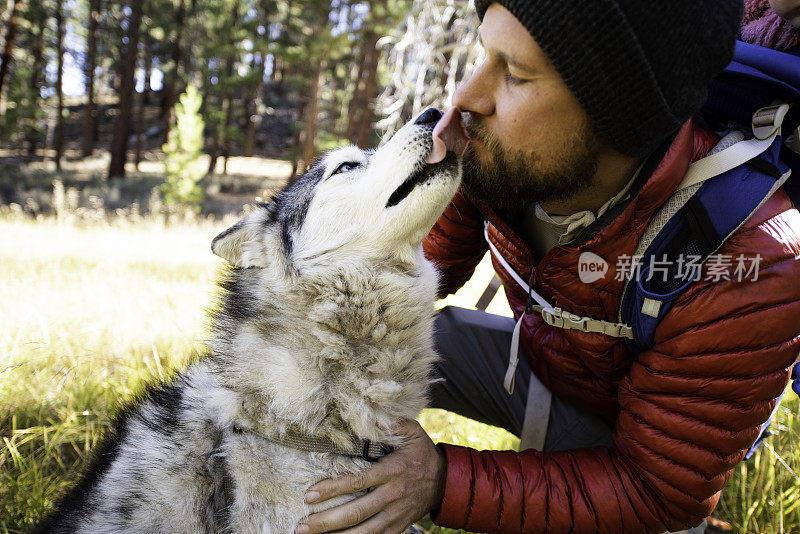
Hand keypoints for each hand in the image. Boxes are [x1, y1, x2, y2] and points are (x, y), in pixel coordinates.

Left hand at [297, 419, 445, 533]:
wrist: (446, 483)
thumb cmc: (422, 453)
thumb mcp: (412, 432)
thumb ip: (393, 422)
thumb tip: (370, 411)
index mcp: (393, 471)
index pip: (358, 482)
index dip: (332, 489)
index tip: (309, 494)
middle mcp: (392, 496)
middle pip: (355, 513)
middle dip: (326, 521)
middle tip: (301, 525)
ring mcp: (395, 515)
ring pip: (363, 532)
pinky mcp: (397, 527)